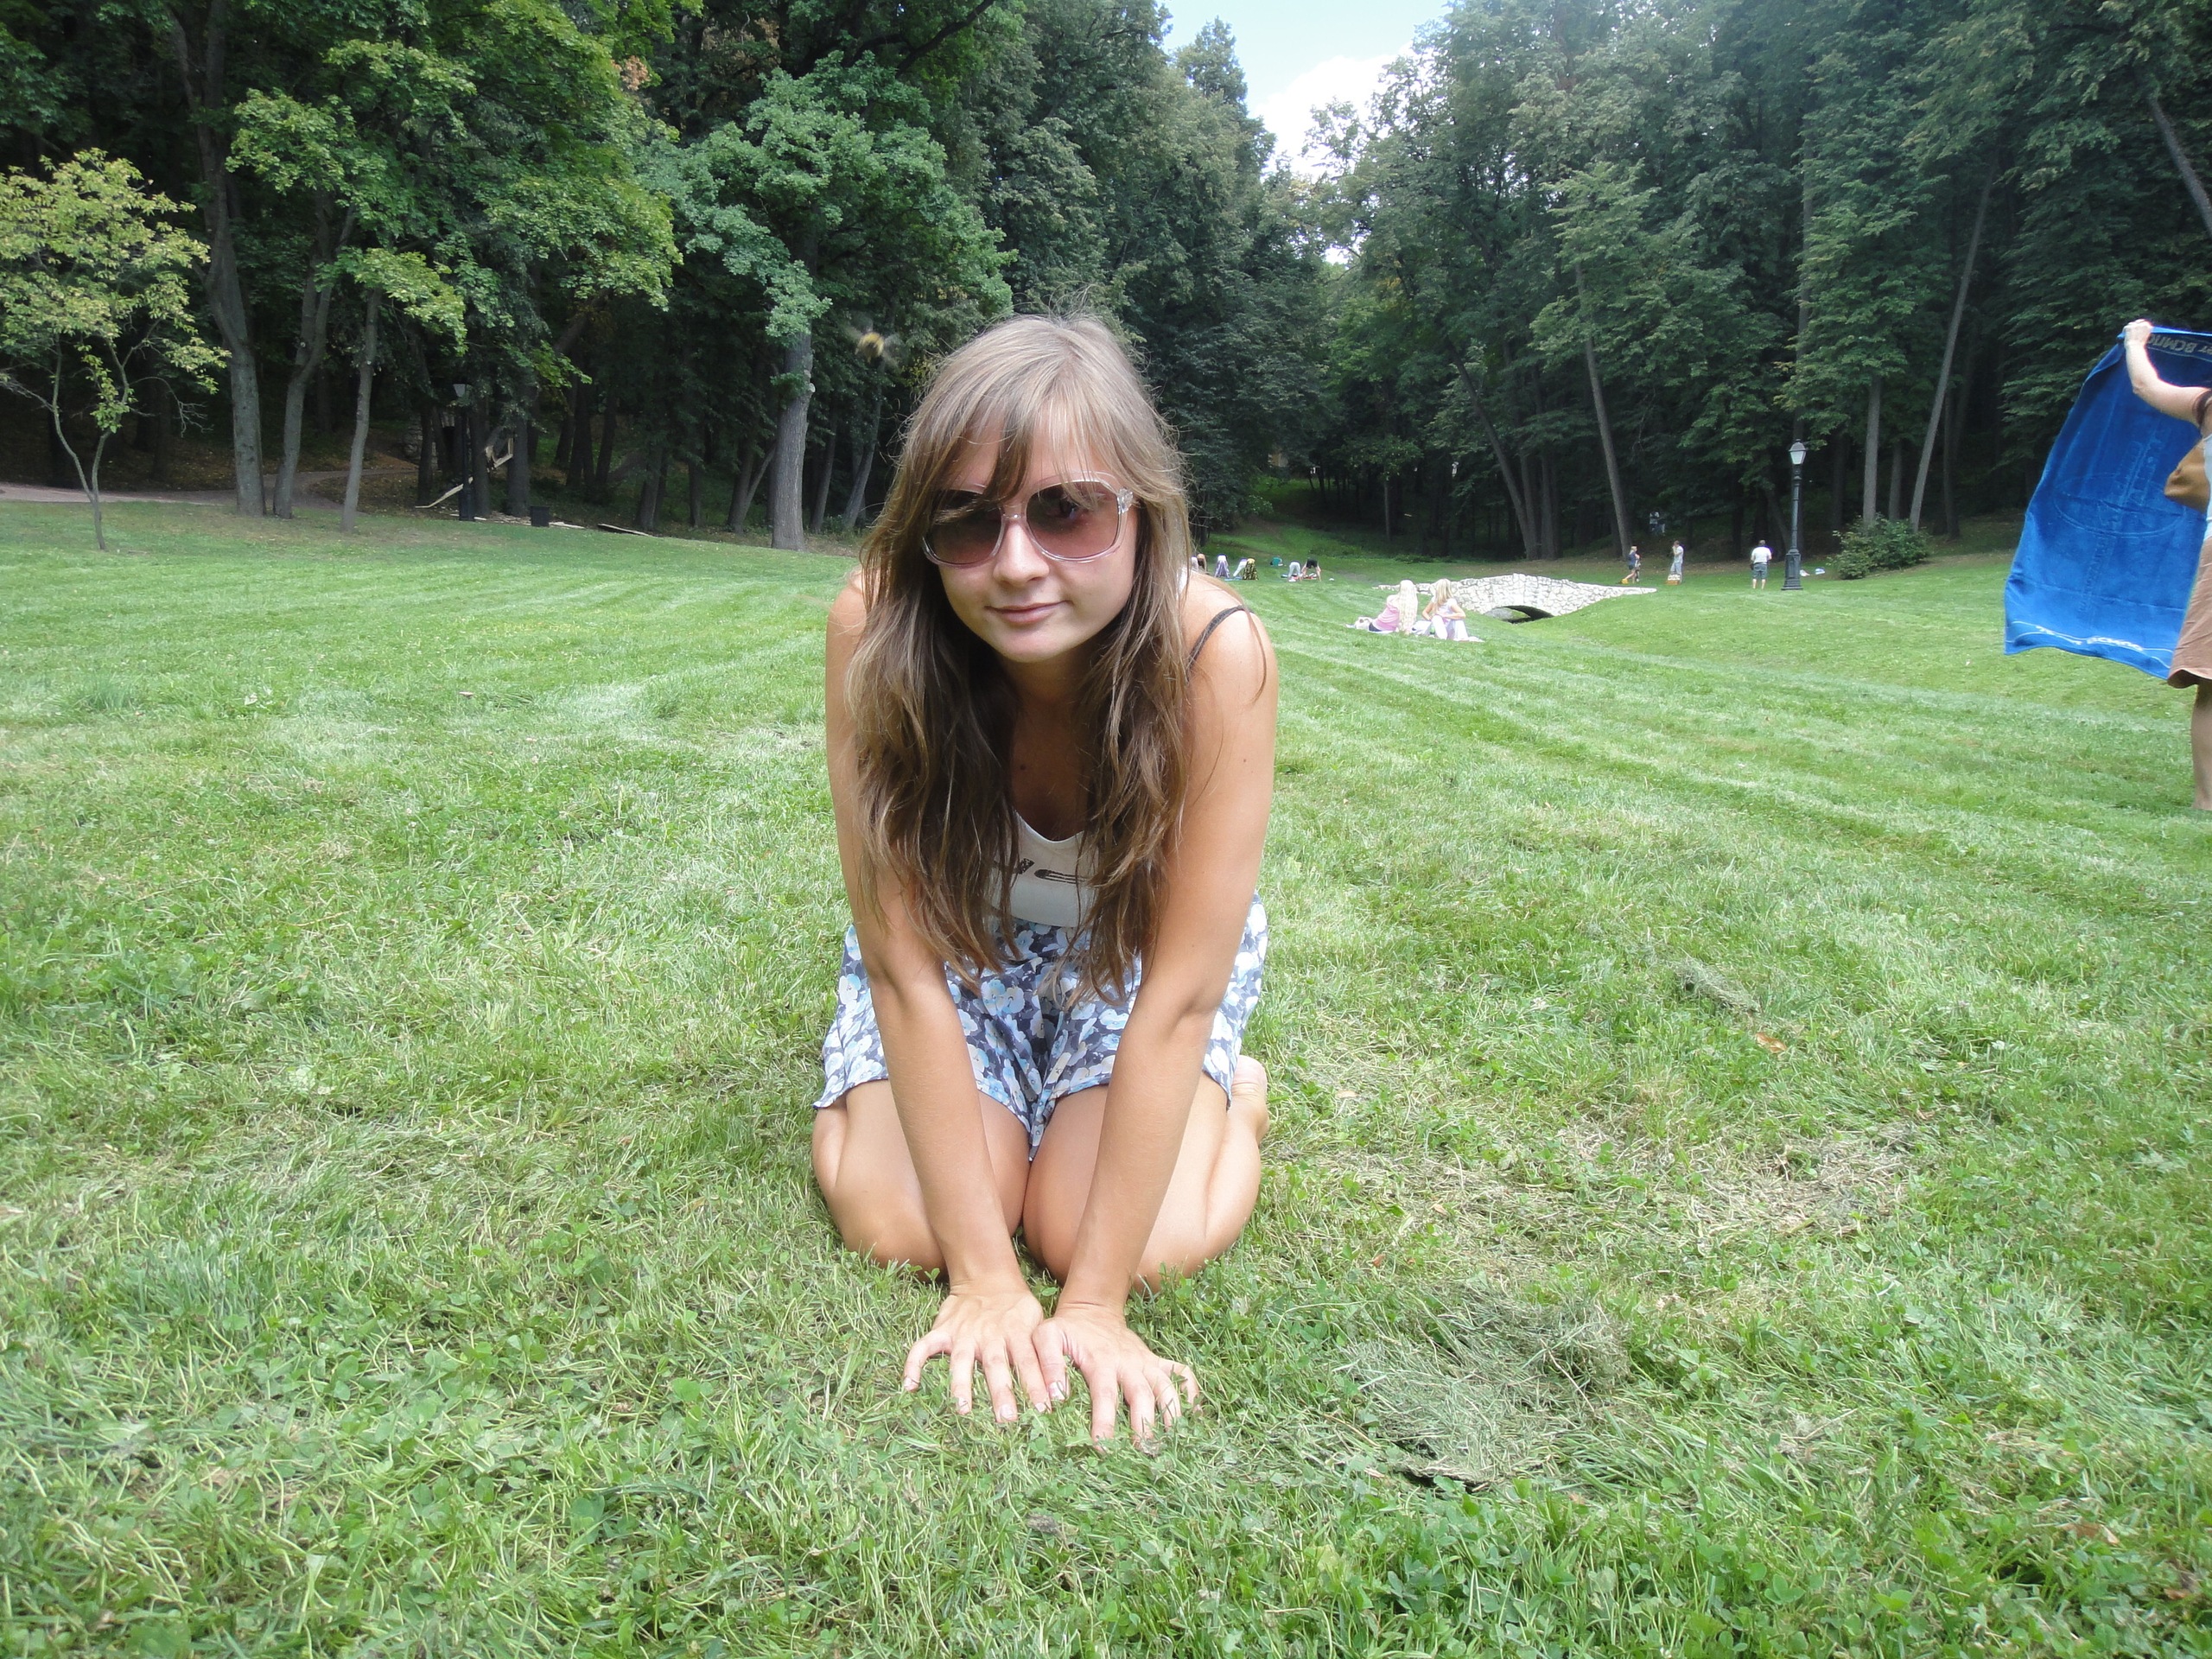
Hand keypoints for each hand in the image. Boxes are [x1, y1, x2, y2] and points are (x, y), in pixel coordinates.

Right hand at [903, 1286, 1052, 1422]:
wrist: (986, 1277)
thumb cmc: (1017, 1309)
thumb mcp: (1036, 1322)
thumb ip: (1042, 1352)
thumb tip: (1060, 1388)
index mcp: (1015, 1332)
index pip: (1029, 1360)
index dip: (1036, 1384)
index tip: (1044, 1408)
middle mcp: (989, 1335)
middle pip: (996, 1365)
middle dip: (1001, 1392)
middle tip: (1007, 1419)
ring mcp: (963, 1333)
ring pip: (960, 1361)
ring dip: (961, 1385)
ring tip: (962, 1410)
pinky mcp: (942, 1331)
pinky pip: (923, 1347)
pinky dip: (913, 1364)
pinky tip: (908, 1387)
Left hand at [1035, 1301, 1197, 1445]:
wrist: (1091, 1310)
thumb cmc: (1066, 1329)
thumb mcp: (1047, 1337)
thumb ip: (1048, 1364)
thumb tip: (1055, 1399)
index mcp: (1101, 1360)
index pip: (1105, 1394)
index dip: (1105, 1421)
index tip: (1102, 1446)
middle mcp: (1128, 1362)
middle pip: (1142, 1394)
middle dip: (1145, 1424)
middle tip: (1144, 1452)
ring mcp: (1145, 1362)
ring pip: (1166, 1386)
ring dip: (1172, 1412)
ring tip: (1173, 1440)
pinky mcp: (1155, 1361)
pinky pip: (1181, 1372)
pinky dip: (1191, 1390)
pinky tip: (1194, 1413)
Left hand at [2125, 318, 2154, 348]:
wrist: (2135, 347)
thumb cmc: (2140, 346)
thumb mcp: (2145, 338)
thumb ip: (2143, 333)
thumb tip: (2139, 332)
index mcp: (2148, 327)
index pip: (2145, 323)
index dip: (2142, 324)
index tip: (2140, 325)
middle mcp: (2143, 324)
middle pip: (2138, 321)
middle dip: (2136, 323)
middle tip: (2133, 326)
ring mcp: (2135, 325)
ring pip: (2131, 324)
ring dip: (2130, 326)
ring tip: (2128, 330)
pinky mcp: (2129, 327)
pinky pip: (2126, 327)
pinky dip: (2124, 330)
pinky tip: (2124, 333)